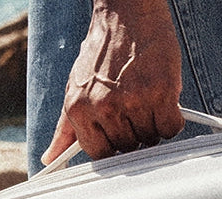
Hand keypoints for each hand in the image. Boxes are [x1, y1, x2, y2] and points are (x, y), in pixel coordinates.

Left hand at [40, 0, 184, 163]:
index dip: (113, 147)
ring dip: (153, 125)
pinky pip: (170, 128)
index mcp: (79, 109)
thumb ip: (65, 129)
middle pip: (128, 148)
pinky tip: (163, 101)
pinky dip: (171, 120)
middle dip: (134, 133)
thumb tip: (49, 159)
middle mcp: (105, 107)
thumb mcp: (75, 89)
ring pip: (150, 139)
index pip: (100, 154)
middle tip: (134, 108)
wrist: (126, 15)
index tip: (119, 135)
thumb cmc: (102, 53)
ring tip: (147, 99)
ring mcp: (134, 101)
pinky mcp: (161, 93)